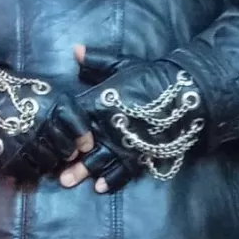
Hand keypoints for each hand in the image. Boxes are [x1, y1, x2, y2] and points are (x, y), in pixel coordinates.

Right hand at [0, 65, 85, 179]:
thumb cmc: (20, 92)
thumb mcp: (49, 90)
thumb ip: (67, 109)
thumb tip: (85, 133)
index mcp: (57, 104)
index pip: (80, 129)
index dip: (85, 141)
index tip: (84, 145)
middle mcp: (43, 122)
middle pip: (67, 151)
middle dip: (67, 153)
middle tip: (61, 151)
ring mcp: (26, 139)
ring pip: (49, 163)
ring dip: (49, 162)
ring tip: (43, 153)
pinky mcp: (10, 153)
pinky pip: (28, 171)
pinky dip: (31, 169)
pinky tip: (28, 160)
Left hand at [66, 46, 208, 191]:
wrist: (185, 92)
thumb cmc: (151, 76)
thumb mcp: (122, 64)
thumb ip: (97, 61)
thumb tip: (75, 50)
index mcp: (99, 103)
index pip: (73, 119)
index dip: (63, 130)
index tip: (54, 138)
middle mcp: (107, 126)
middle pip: (82, 147)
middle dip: (69, 160)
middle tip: (57, 171)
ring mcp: (123, 144)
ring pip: (98, 162)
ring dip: (83, 172)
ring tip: (68, 182)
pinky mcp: (139, 156)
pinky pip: (122, 172)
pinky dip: (111, 181)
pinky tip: (100, 188)